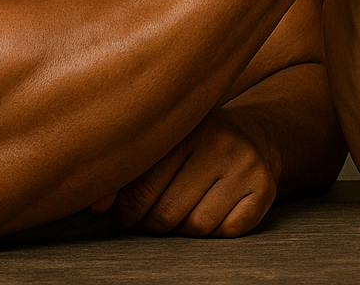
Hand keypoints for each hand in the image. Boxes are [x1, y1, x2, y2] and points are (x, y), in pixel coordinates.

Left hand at [92, 107, 278, 236]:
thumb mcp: (157, 147)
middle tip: (154, 213)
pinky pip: (228, 232)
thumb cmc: (190, 147)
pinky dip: (217, 230)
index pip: (139, 192)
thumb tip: (94, 207)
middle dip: (153, 223)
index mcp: (184, 128)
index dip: (127, 211)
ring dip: (185, 228)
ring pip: (197, 228)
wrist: (251, 136)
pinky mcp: (265, 189)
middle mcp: (219, 142)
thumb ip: (121, 175)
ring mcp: (246, 165)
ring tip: (185, 207)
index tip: (129, 208)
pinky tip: (215, 208)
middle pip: (167, 215)